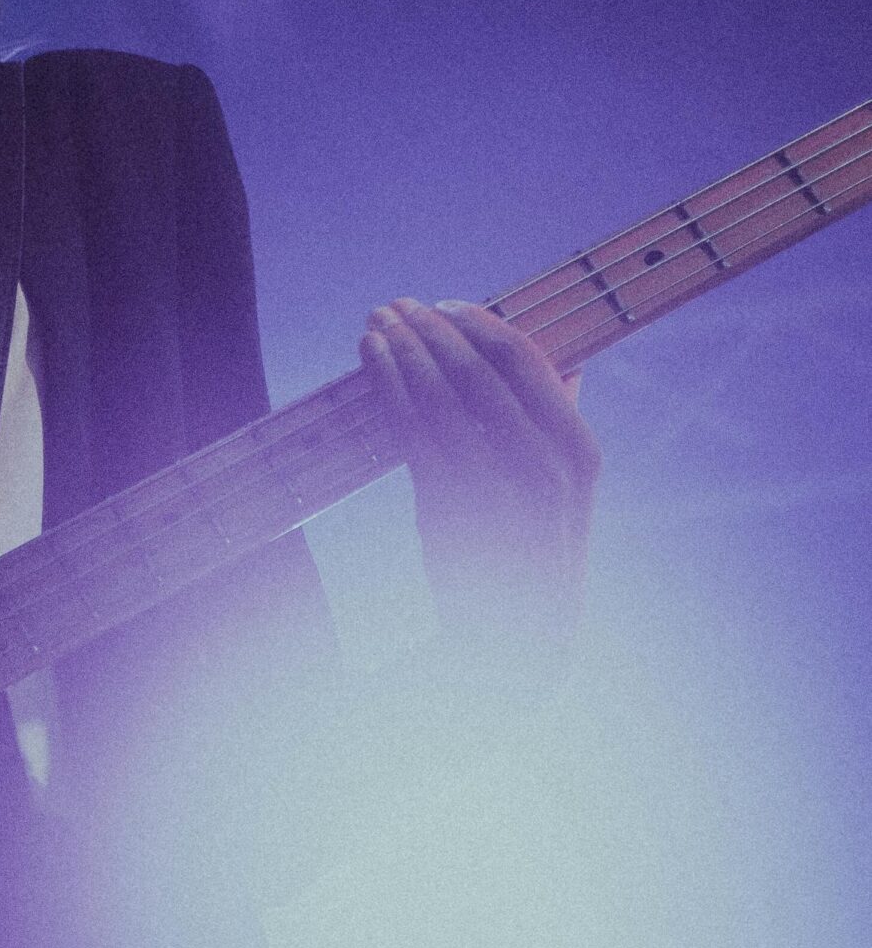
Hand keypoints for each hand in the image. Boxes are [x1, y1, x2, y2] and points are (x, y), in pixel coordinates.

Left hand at [359, 298, 600, 654]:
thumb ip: (563, 431)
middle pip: (479, 368)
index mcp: (578, 453)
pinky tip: (370, 359)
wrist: (512, 642)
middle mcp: (544, 462)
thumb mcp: (566, 499)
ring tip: (376, 322)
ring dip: (403, 346)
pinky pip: (411, 424)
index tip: (447, 305)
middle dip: (433, 327)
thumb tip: (573, 369)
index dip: (483, 325)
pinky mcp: (448, 501)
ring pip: (440, 390)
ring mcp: (495, 481)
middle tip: (399, 304)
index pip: (529, 362)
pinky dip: (387, 382)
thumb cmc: (532, 557)